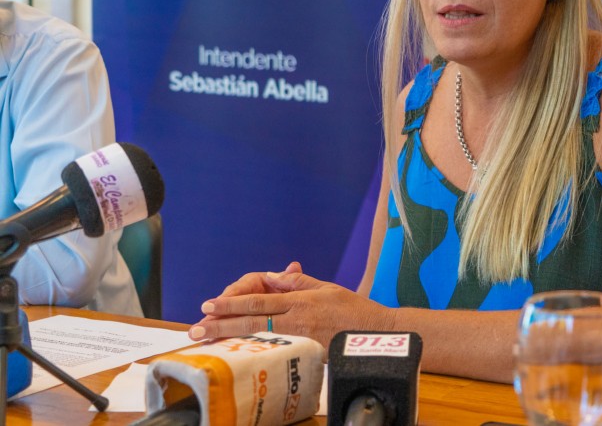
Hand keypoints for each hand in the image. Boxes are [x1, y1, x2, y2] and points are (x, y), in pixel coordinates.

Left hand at [189, 264, 393, 348]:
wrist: (377, 334)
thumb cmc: (353, 309)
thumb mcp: (326, 287)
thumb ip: (298, 282)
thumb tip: (272, 275)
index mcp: (300, 300)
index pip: (259, 300)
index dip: (232, 303)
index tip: (210, 304)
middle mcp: (297, 318)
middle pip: (252, 320)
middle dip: (221, 323)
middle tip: (196, 327)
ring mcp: (301, 338)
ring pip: (258, 337)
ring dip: (230, 338)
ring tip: (208, 339)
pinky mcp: (306, 353)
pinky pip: (274, 350)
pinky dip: (252, 350)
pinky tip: (236, 352)